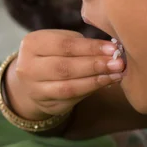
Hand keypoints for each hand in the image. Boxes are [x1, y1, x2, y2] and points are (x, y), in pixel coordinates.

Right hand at [4, 30, 125, 120]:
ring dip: (96, 80)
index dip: (90, 47)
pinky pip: (71, 99)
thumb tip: (110, 50)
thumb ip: (80, 44)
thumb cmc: (53, 53)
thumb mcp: (58, 41)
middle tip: (118, 63)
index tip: (112, 48)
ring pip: (68, 87)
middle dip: (95, 65)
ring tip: (116, 74)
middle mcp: (28, 67)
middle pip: (65, 67)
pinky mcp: (46, 105)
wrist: (31, 80)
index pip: (64, 45)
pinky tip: (106, 83)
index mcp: (32, 44)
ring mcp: (34, 89)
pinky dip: (91, 90)